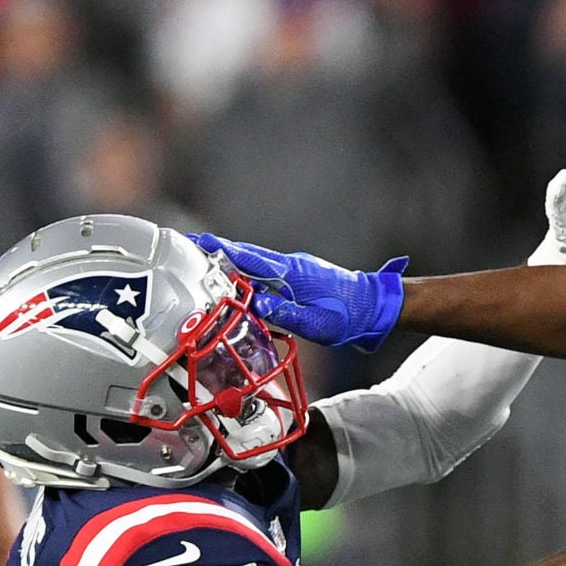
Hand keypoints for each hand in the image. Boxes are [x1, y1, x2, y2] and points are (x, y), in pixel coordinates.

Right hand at [190, 233, 407, 350]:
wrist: (374, 306)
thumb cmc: (347, 317)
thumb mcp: (316, 323)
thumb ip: (284, 313)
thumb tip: (255, 303)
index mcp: (291, 274)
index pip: (249, 258)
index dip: (222, 251)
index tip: (198, 242)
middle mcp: (290, 265)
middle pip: (247, 254)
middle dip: (219, 251)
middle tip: (191, 247)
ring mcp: (295, 268)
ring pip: (257, 262)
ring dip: (232, 261)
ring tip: (207, 262)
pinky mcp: (300, 275)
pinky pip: (268, 270)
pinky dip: (250, 271)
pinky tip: (240, 279)